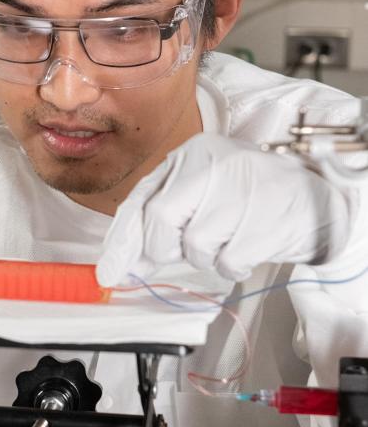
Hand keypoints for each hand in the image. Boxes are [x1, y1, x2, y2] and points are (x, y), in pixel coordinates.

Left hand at [96, 133, 353, 286]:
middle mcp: (211, 166)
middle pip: (160, 223)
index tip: (109, 272)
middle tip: (191, 245)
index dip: (122, 240)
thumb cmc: (252, 196)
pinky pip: (227, 263)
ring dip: (209, 256)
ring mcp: (239, 191)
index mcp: (191, 154)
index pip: (141, 199)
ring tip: (232, 234)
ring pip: (195, 247)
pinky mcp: (262, 222)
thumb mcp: (204, 193)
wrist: (316, 197)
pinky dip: (234, 264)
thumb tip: (130, 262)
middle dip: (167, 248)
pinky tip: (249, 243)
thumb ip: (165, 221)